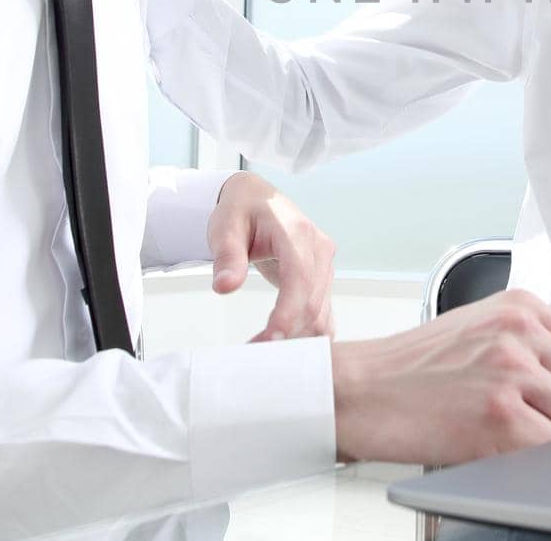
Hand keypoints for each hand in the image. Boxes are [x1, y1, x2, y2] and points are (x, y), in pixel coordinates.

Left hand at [206, 171, 335, 341]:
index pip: (300, 279)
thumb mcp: (225, 227)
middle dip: (287, 332)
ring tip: (264, 352)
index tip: (269, 338)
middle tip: (254, 353)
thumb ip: (227, 257)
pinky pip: (322, 313)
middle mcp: (320, 249)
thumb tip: (225, 287)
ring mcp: (325, 265)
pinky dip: (306, 333)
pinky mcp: (322, 279)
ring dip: (297, 337)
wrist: (256, 198)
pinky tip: (284, 347)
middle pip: (313, 302)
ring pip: (321, 313)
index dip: (288, 312)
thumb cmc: (242, 210)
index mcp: (298, 233)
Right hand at [330, 289, 550, 464]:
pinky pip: (548, 446)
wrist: (362, 390)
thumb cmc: (412, 365)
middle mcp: (520, 331)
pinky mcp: (499, 414)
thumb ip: (527, 337)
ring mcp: (511, 371)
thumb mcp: (478, 325)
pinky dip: (533, 457)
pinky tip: (502, 447)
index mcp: (520, 306)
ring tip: (517, 436)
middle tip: (548, 428)